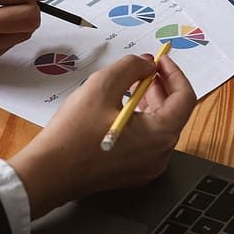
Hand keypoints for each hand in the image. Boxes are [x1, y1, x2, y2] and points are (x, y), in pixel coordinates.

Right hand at [9, 53, 196, 218]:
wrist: (49, 173)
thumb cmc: (73, 133)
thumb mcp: (102, 86)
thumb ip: (131, 67)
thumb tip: (147, 64)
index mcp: (160, 135)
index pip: (185, 98)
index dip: (174, 74)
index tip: (161, 60)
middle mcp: (160, 155)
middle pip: (173, 113)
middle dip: (160, 86)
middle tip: (144, 68)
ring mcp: (147, 168)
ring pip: (159, 128)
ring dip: (150, 102)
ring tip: (130, 85)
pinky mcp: (132, 173)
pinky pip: (146, 142)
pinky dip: (140, 121)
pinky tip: (120, 108)